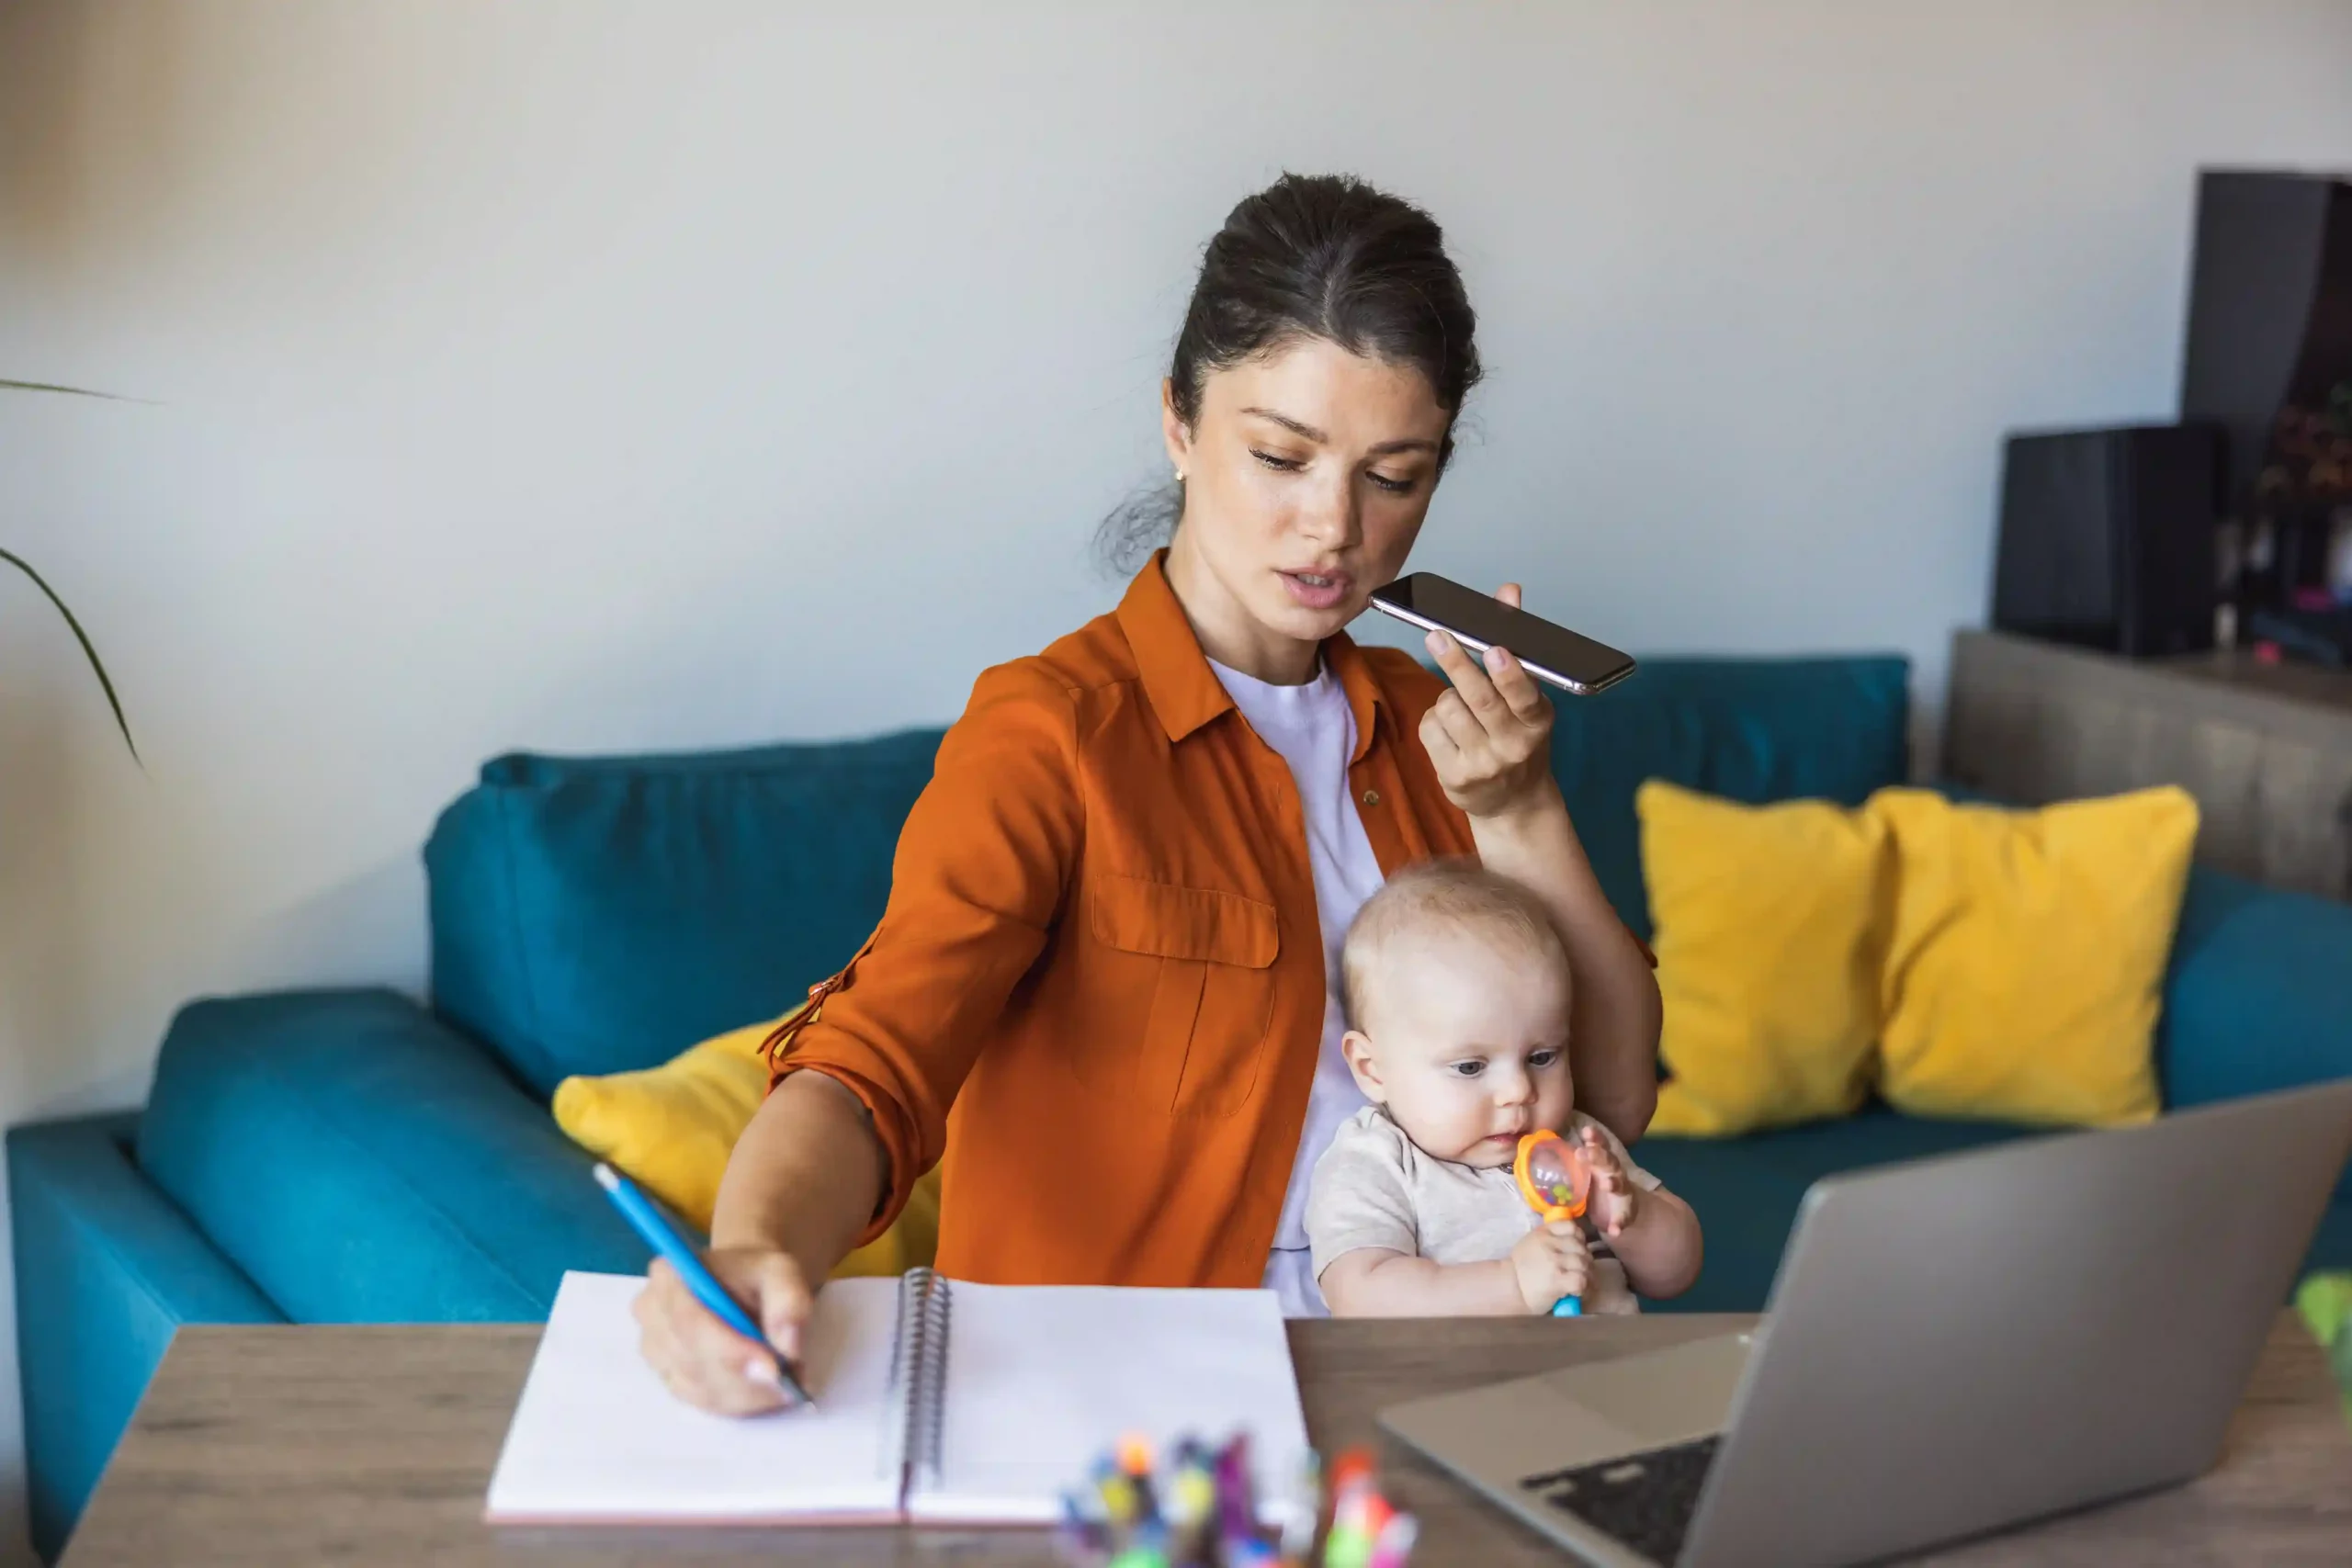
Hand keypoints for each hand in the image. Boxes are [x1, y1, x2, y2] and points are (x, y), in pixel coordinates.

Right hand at [633, 1247, 814, 1415]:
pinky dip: (740, 1402)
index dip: (730, 1351)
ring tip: (784, 1381)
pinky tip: (764, 1390)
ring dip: (748, 1394)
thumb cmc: (757, 1276)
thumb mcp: (782, 1271)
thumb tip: (788, 1345)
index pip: (690, 1322)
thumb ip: (789, 1300)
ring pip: (701, 1389)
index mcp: (670, 1276)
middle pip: (694, 1362)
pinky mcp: (668, 1377)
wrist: (743, 1287)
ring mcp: (655, 1350)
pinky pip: (703, 1402)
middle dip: (747, 1379)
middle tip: (790, 1382)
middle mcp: (651, 1314)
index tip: (773, 1370)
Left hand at [1419, 583, 1557, 821]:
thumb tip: (1508, 591)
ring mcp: (1483, 764)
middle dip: (1457, 663)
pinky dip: (1435, 720)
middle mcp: (1513, 746)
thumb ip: (1516, 646)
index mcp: (1537, 721)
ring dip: (1448, 697)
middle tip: (1438, 635)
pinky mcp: (1454, 777)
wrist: (1513, 803)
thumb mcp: (1528, 698)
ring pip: (1449, 708)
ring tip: (1461, 706)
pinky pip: (1430, 728)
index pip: (1524, 695)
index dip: (1508, 673)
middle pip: (1479, 699)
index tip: (1494, 649)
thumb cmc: (1519, 737)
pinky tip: (1451, 729)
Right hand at [1509, 1219, 1591, 1313]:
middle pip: (1581, 1247)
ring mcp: (1554, 1261)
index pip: (1571, 1227)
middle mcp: (1549, 1244)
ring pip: (1583, 1264)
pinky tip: (1576, 1292)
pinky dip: (1583, 1287)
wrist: (1508, 1288)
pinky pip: (1581, 1280)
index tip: (1576, 1249)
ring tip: (1581, 1283)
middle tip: (1581, 1270)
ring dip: (1586, 1275)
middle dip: (1585, 1259)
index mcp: (1543, 1232)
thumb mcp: (1532, 1243)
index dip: (1579, 1238)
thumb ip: (1551, 1238)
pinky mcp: (1558, 1280)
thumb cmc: (1521, 1268)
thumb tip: (1576, 1244)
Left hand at [1580, 1123, 1639, 1237]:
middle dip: (1598, 1156)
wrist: (1624, 1209)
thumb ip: (1571, 1166)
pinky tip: (1614, 1229)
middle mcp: (1613, 1174)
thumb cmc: (1597, 1186)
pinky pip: (1623, 1218)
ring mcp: (1622, 1193)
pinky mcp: (1625, 1213)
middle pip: (1609, 1162)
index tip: (1586, 1131)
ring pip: (1620, 1185)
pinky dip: (1619, 1223)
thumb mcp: (1586, 1173)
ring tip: (1607, 1185)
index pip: (1600, 1146)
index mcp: (1601, 1164)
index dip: (1595, 1137)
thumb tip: (1536, 1156)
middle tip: (1584, 1152)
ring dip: (1614, 1184)